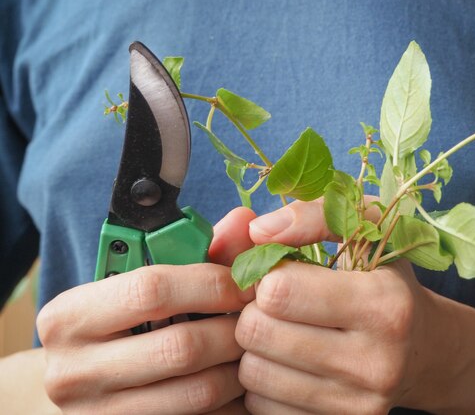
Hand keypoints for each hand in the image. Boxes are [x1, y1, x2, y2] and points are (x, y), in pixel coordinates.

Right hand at [38, 207, 256, 414]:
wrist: (84, 386)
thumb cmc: (121, 322)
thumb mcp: (142, 281)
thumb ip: (194, 250)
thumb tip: (244, 221)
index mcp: (69, 315)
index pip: (152, 290)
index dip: (213, 283)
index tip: (249, 281)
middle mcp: (72, 371)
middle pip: (181, 347)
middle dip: (234, 329)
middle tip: (262, 318)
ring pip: (198, 392)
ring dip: (240, 367)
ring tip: (254, 348)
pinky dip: (233, 401)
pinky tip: (241, 383)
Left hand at [235, 200, 435, 413]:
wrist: (428, 349)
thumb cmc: (389, 278)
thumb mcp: (368, 229)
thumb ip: (312, 217)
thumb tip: (257, 232)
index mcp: (384, 305)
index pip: (279, 291)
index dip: (267, 274)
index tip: (279, 272)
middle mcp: (375, 363)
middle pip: (258, 333)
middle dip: (255, 310)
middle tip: (274, 302)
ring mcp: (357, 405)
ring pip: (253, 374)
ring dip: (255, 346)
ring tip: (281, 328)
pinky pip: (261, 405)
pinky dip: (264, 379)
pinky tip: (287, 360)